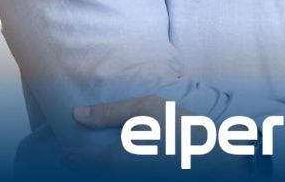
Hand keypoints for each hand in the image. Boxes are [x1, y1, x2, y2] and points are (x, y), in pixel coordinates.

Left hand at [66, 94, 251, 175]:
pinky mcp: (150, 179)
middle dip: (87, 163)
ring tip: (108, 155)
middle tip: (83, 154)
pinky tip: (134, 156)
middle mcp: (124, 176)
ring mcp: (137, 179)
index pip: (79, 160)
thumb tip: (77, 114)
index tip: (65, 150)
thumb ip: (110, 112)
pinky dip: (124, 168)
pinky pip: (129, 175)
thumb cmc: (182, 131)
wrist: (220, 159)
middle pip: (94, 173)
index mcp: (117, 161)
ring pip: (110, 175)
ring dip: (105, 167)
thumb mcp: (147, 109)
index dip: (69, 154)